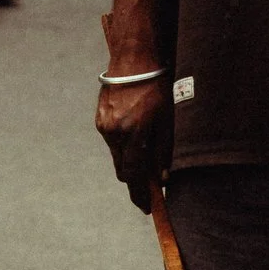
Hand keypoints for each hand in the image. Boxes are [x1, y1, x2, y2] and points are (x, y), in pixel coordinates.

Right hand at [96, 74, 170, 210]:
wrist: (134, 60)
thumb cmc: (158, 87)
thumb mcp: (168, 119)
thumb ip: (164, 150)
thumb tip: (162, 178)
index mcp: (134, 132)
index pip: (135, 175)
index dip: (141, 195)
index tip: (147, 208)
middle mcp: (115, 132)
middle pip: (124, 170)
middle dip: (136, 180)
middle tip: (151, 188)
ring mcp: (104, 126)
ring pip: (118, 155)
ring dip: (131, 159)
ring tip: (146, 147)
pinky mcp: (100, 119)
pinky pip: (113, 140)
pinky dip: (124, 143)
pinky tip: (136, 129)